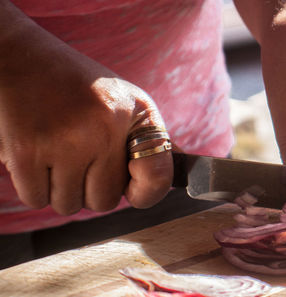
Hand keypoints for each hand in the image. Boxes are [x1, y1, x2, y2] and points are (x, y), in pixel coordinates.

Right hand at [0, 20, 171, 214]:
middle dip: (92, 188)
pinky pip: (37, 199)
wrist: (21, 58)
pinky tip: (36, 156)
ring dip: (61, 189)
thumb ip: (152, 138)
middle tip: (80, 158)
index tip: (133, 188)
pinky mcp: (26, 151)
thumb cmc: (79, 86)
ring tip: (57, 154)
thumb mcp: (127, 102)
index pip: (158, 177)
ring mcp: (65, 141)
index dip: (146, 193)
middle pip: (105, 202)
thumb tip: (182, 171)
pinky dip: (35, 187)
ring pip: (69, 205)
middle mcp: (105, 129)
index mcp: (136, 115)